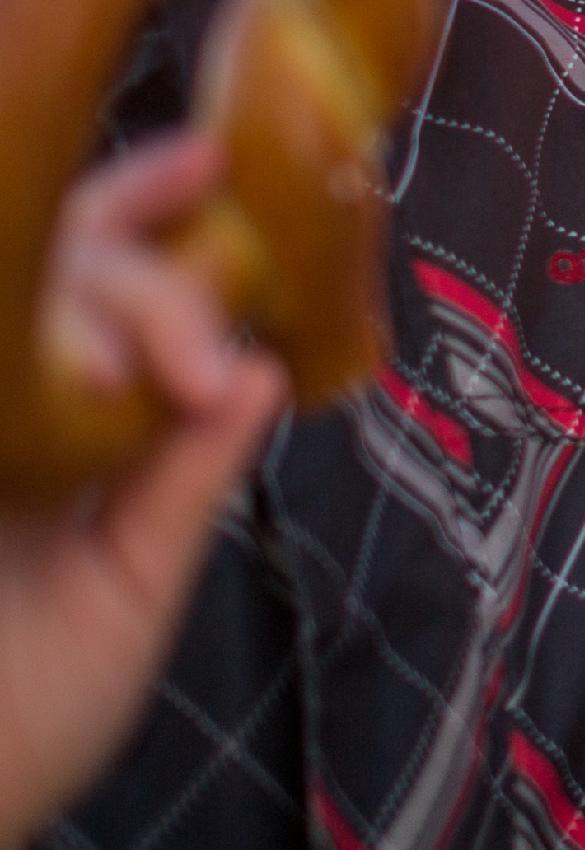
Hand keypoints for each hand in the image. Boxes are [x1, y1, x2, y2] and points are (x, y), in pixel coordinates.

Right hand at [0, 136, 289, 841]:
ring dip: (89, 308)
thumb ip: (185, 482)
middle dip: (140, 283)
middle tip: (192, 371)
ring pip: (20, 290)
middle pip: (51, 261)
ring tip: (139, 383)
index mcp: (45, 417)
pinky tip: (68, 373)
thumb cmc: (24, 721)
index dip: (138, 201)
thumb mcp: (128, 595)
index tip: (206, 163)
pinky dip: (38, 342)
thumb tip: (260, 366)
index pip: (83, 269)